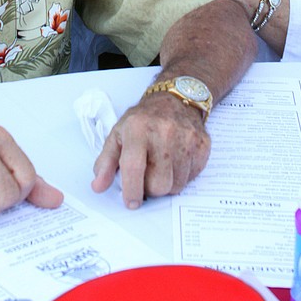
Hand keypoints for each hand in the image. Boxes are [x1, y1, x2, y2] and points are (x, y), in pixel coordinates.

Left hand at [92, 93, 209, 208]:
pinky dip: (181, 176)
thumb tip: (98, 186)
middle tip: (146, 176)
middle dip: (150, 188)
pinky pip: (191, 178)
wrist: (174, 98)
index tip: (131, 202)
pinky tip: (175, 161)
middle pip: (159, 184)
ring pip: (176, 185)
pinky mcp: (202, 145)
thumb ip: (105, 162)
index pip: (134, 167)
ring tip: (161, 166)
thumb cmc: (143, 119)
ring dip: (166, 184)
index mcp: (138, 128)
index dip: (132, 190)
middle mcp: (164, 131)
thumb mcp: (118, 135)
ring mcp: (186, 138)